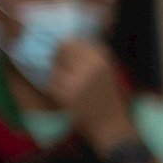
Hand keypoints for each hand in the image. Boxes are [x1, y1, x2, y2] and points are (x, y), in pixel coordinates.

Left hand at [46, 33, 133, 148]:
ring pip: (54, 67)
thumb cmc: (108, 95)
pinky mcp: (65, 93)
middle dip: (61, 61)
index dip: (67, 50)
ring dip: (58, 75)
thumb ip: (88, 53)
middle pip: (60, 51)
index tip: (73, 61)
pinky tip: (70, 97)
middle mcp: (89, 65)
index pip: (71, 41)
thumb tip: (62, 39)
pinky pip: (51, 82)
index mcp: (101, 57)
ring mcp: (76, 79)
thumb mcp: (106, 68)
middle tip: (72, 76)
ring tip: (73, 87)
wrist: (111, 124)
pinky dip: (56, 88)